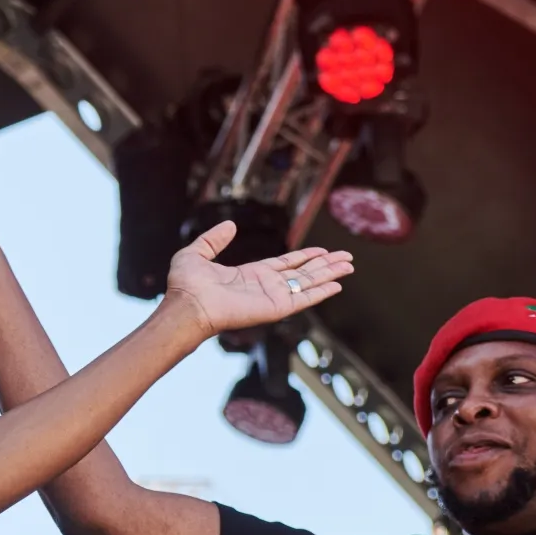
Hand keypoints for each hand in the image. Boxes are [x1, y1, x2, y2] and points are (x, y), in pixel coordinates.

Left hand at [164, 221, 353, 337]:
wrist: (186, 305)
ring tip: (349, 265)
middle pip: (303, 273)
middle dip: (325, 264)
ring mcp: (271, 298)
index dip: (305, 257)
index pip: (285, 264)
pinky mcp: (275, 308)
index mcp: (250, 275)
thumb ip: (213, 240)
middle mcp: (264, 287)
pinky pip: (303, 299)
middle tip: (347, 257)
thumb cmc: (185, 286)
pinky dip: (321, 292)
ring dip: (330, 274)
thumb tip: (229, 226)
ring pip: (308, 283)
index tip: (323, 251)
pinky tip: (338, 285)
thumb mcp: (196, 253)